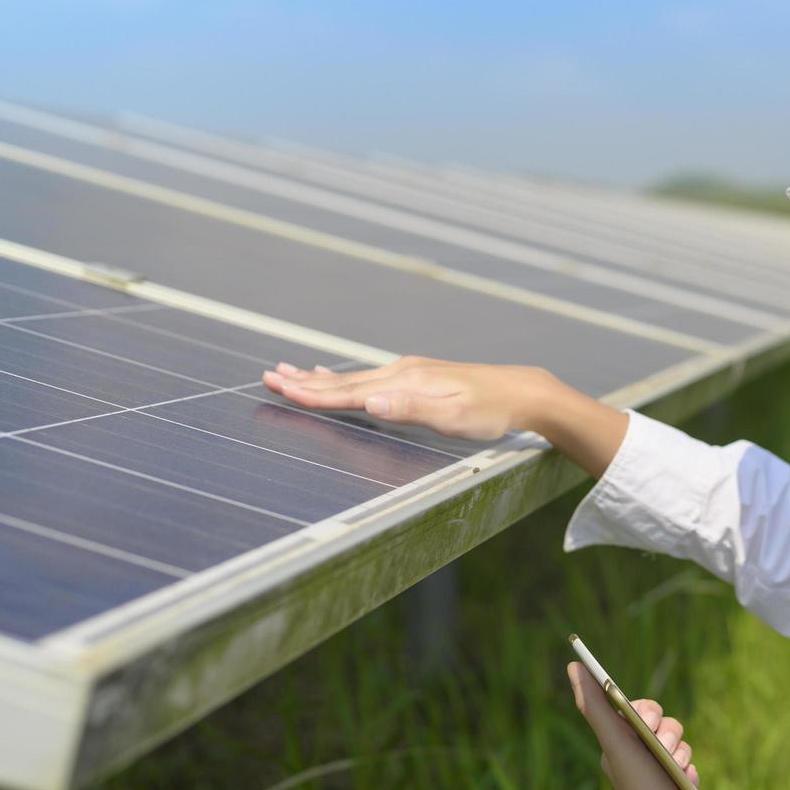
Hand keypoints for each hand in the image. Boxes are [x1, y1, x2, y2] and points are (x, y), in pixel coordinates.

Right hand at [260, 356, 557, 439]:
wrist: (520, 392)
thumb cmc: (490, 410)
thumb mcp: (453, 416)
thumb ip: (410, 409)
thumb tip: (372, 400)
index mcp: (405, 383)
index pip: (350, 392)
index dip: (315, 395)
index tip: (281, 390)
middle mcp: (402, 373)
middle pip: (344, 381)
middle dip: (305, 382)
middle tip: (268, 376)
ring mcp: (409, 373)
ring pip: (354, 377)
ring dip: (320, 377)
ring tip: (290, 372)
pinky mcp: (418, 377)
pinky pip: (370, 377)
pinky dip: (346, 378)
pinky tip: (339, 376)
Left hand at [566, 662, 734, 789]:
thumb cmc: (641, 788)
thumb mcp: (616, 742)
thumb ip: (595, 705)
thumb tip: (574, 666)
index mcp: (615, 747)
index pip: (633, 709)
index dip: (645, 709)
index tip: (647, 717)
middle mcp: (634, 758)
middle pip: (660, 722)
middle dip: (668, 730)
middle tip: (664, 746)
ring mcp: (657, 773)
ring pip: (677, 740)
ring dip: (681, 750)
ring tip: (678, 769)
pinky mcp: (677, 786)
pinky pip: (689, 763)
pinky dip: (690, 769)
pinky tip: (687, 783)